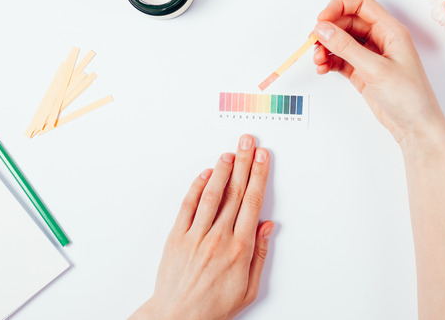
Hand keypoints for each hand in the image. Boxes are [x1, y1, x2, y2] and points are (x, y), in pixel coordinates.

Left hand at [129, 135, 273, 319]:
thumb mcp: (249, 288)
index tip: (263, 158)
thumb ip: (260, 254)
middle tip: (248, 143)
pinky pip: (188, 206)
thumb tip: (267, 226)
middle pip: (235, 192)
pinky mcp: (176, 237)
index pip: (252, 203)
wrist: (178, 317)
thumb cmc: (214, 306)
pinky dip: (197, 187)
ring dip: (222, 170)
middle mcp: (218, 238)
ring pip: (212, 194)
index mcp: (239, 249)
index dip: (258, 176)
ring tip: (229, 153)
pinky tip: (206, 174)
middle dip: (244, 163)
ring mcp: (195, 236)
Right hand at [313, 0, 444, 143]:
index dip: (338, 7)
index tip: (321, 20)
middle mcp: (381, 39)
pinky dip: (330, 61)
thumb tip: (324, 29)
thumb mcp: (376, 69)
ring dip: (327, 47)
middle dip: (329, 30)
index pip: (361, 4)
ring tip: (318, 60)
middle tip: (314, 43)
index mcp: (391, 31)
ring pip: (342, 41)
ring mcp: (371, 56)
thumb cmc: (410, 97)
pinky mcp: (363, 72)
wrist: (416, 127)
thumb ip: (347, 47)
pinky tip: (323, 68)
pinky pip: (341, 59)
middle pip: (347, 22)